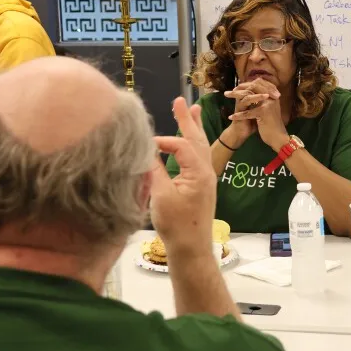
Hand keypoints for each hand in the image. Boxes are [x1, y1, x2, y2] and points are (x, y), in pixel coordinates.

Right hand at [149, 97, 215, 256]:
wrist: (191, 249)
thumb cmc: (177, 225)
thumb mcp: (161, 196)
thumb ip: (153, 170)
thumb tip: (144, 150)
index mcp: (199, 171)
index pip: (180, 145)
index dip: (162, 141)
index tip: (144, 146)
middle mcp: (206, 172)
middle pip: (196, 139)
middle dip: (187, 119)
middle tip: (181, 101)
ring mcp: (205, 179)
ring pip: (200, 147)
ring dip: (194, 128)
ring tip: (193, 111)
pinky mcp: (201, 187)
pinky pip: (198, 158)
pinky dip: (192, 144)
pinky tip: (189, 142)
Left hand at [226, 79, 288, 150]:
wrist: (278, 137)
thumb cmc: (272, 123)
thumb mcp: (267, 108)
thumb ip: (261, 99)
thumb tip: (250, 90)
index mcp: (272, 94)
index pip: (258, 82)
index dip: (246, 84)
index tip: (236, 87)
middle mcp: (271, 96)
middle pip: (253, 87)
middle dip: (239, 88)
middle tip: (228, 92)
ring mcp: (268, 103)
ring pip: (248, 97)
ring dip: (235, 96)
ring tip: (226, 96)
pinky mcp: (263, 112)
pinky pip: (247, 113)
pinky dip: (238, 115)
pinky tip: (231, 117)